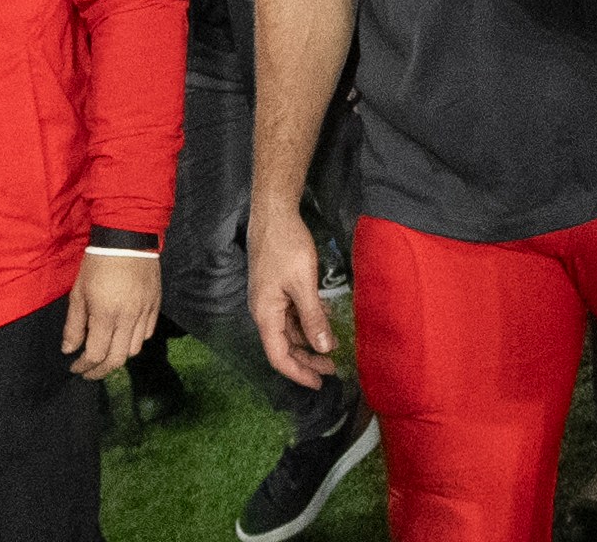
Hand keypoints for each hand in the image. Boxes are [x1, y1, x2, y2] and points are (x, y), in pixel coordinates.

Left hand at [62, 250, 160, 379]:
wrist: (128, 238)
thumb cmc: (97, 264)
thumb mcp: (79, 292)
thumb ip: (74, 324)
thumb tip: (69, 350)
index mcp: (106, 314)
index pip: (96, 354)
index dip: (83, 366)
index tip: (74, 368)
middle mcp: (129, 318)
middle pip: (117, 359)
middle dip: (100, 371)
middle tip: (88, 372)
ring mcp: (145, 312)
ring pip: (134, 350)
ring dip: (118, 357)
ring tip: (106, 353)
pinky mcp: (156, 305)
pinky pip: (147, 333)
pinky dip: (134, 341)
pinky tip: (123, 336)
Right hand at [247, 203, 337, 388]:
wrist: (273, 213)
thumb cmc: (286, 246)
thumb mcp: (303, 284)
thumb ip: (313, 318)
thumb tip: (324, 349)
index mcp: (265, 314)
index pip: (279, 356)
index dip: (298, 373)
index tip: (320, 383)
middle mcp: (264, 311)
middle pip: (284, 346)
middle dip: (307, 360)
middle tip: (332, 369)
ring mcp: (269, 299)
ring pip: (289, 330)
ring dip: (309, 341)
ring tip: (332, 348)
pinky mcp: (276, 287)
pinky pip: (292, 313)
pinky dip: (307, 321)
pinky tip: (325, 322)